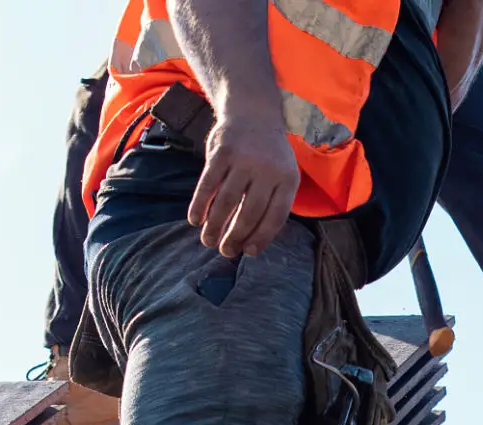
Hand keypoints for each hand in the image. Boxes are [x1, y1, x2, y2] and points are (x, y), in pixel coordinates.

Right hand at [187, 113, 299, 257]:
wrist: (253, 113)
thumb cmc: (268, 154)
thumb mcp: (282, 175)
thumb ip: (272, 203)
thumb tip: (253, 241)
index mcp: (287, 179)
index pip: (275, 217)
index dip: (261, 238)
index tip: (249, 252)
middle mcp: (267, 170)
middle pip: (250, 212)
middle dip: (236, 237)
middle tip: (225, 252)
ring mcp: (243, 160)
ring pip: (227, 201)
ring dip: (215, 226)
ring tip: (208, 241)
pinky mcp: (221, 152)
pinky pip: (208, 184)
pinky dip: (200, 204)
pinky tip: (195, 220)